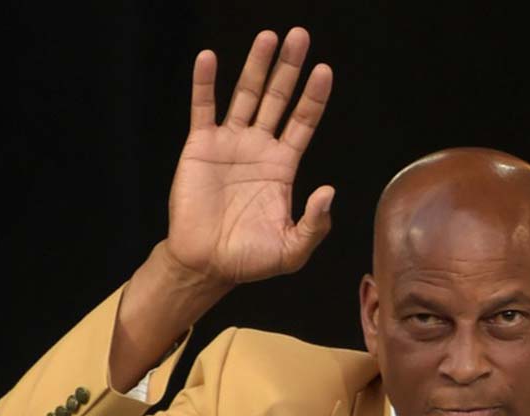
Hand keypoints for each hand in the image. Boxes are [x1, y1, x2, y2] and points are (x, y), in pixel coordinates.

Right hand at [166, 27, 334, 286]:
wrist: (205, 265)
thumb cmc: (249, 260)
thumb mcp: (292, 250)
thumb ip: (315, 225)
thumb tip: (328, 192)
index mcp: (283, 166)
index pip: (303, 122)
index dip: (314, 97)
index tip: (324, 70)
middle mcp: (259, 148)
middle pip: (278, 98)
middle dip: (289, 68)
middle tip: (299, 36)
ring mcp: (229, 143)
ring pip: (246, 95)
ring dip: (256, 66)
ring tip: (268, 37)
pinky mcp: (200, 146)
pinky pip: (203, 108)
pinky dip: (205, 83)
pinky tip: (210, 59)